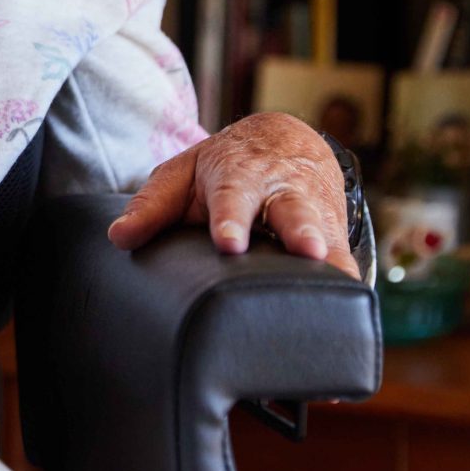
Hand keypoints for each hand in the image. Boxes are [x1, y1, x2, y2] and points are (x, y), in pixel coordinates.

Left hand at [106, 111, 357, 278]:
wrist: (288, 142)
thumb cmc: (225, 168)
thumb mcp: (184, 174)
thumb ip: (153, 205)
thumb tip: (119, 237)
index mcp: (239, 175)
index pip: (233, 196)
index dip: (231, 219)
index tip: (229, 243)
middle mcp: (283, 193)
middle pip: (293, 211)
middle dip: (301, 231)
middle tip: (306, 250)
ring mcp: (316, 216)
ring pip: (329, 237)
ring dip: (334, 261)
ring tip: (339, 287)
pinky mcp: (339, 240)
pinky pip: (346, 267)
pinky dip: (350, 295)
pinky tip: (350, 328)